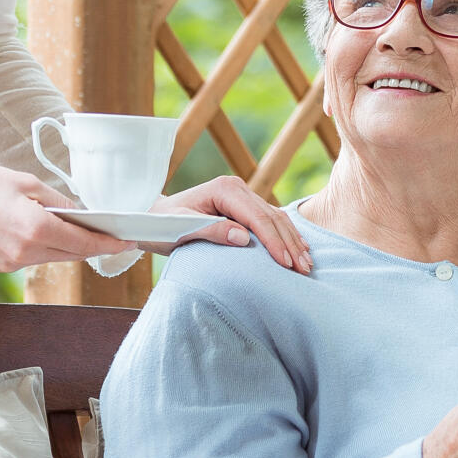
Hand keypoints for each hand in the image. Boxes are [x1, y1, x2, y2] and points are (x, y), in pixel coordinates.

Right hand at [0, 158, 133, 270]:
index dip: (110, 243)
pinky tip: (51, 233)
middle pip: (73, 253)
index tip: (129, 241)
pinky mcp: (0, 265)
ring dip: (70, 246)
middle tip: (114, 234)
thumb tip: (81, 213)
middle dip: (94, 244)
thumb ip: (59, 201)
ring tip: (85, 230)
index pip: (84, 242)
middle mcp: (25, 251)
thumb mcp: (26, 182)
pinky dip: (48, 247)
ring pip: (55, 257)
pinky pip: (35, 258)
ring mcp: (11, 262)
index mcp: (35, 228)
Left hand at [148, 175, 311, 271]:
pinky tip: (299, 250)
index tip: (286, 263)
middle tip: (303, 269)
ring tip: (306, 265)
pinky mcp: (244, 207)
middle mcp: (237, 188)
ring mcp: (243, 196)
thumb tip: (243, 238)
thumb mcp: (181, 229)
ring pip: (276, 218)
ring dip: (292, 242)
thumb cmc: (161, 224)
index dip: (274, 241)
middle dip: (289, 244)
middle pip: (272, 217)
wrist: (151, 217)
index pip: (257, 217)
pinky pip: (271, 221)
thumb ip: (212, 231)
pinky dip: (286, 236)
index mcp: (225, 189)